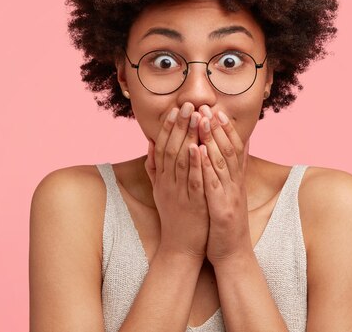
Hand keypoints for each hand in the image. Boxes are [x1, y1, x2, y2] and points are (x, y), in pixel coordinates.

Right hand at [144, 102, 208, 260]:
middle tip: (188, 105)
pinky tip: (200, 147)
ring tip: (195, 117)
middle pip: (172, 149)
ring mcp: (179, 193)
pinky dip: (196, 163)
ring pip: (182, 161)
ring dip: (188, 137)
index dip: (169, 127)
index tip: (176, 109)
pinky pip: (193, 181)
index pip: (163, 147)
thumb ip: (155, 167)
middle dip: (180, 126)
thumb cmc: (174, 217)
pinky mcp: (193, 203)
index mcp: (162, 179)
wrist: (180, 248)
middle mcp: (168, 183)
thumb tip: (151, 143)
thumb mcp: (160, 190)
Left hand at [197, 106, 252, 265]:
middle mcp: (235, 184)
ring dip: (212, 139)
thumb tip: (226, 153)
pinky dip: (207, 167)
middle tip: (208, 106)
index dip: (225, 128)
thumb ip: (226, 174)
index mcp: (234, 180)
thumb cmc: (224, 223)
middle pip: (228, 149)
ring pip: (222, 162)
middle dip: (217, 127)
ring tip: (203, 120)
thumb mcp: (226, 195)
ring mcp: (230, 195)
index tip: (215, 109)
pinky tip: (199, 152)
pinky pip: (214, 184)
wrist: (232, 254)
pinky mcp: (222, 209)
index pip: (233, 148)